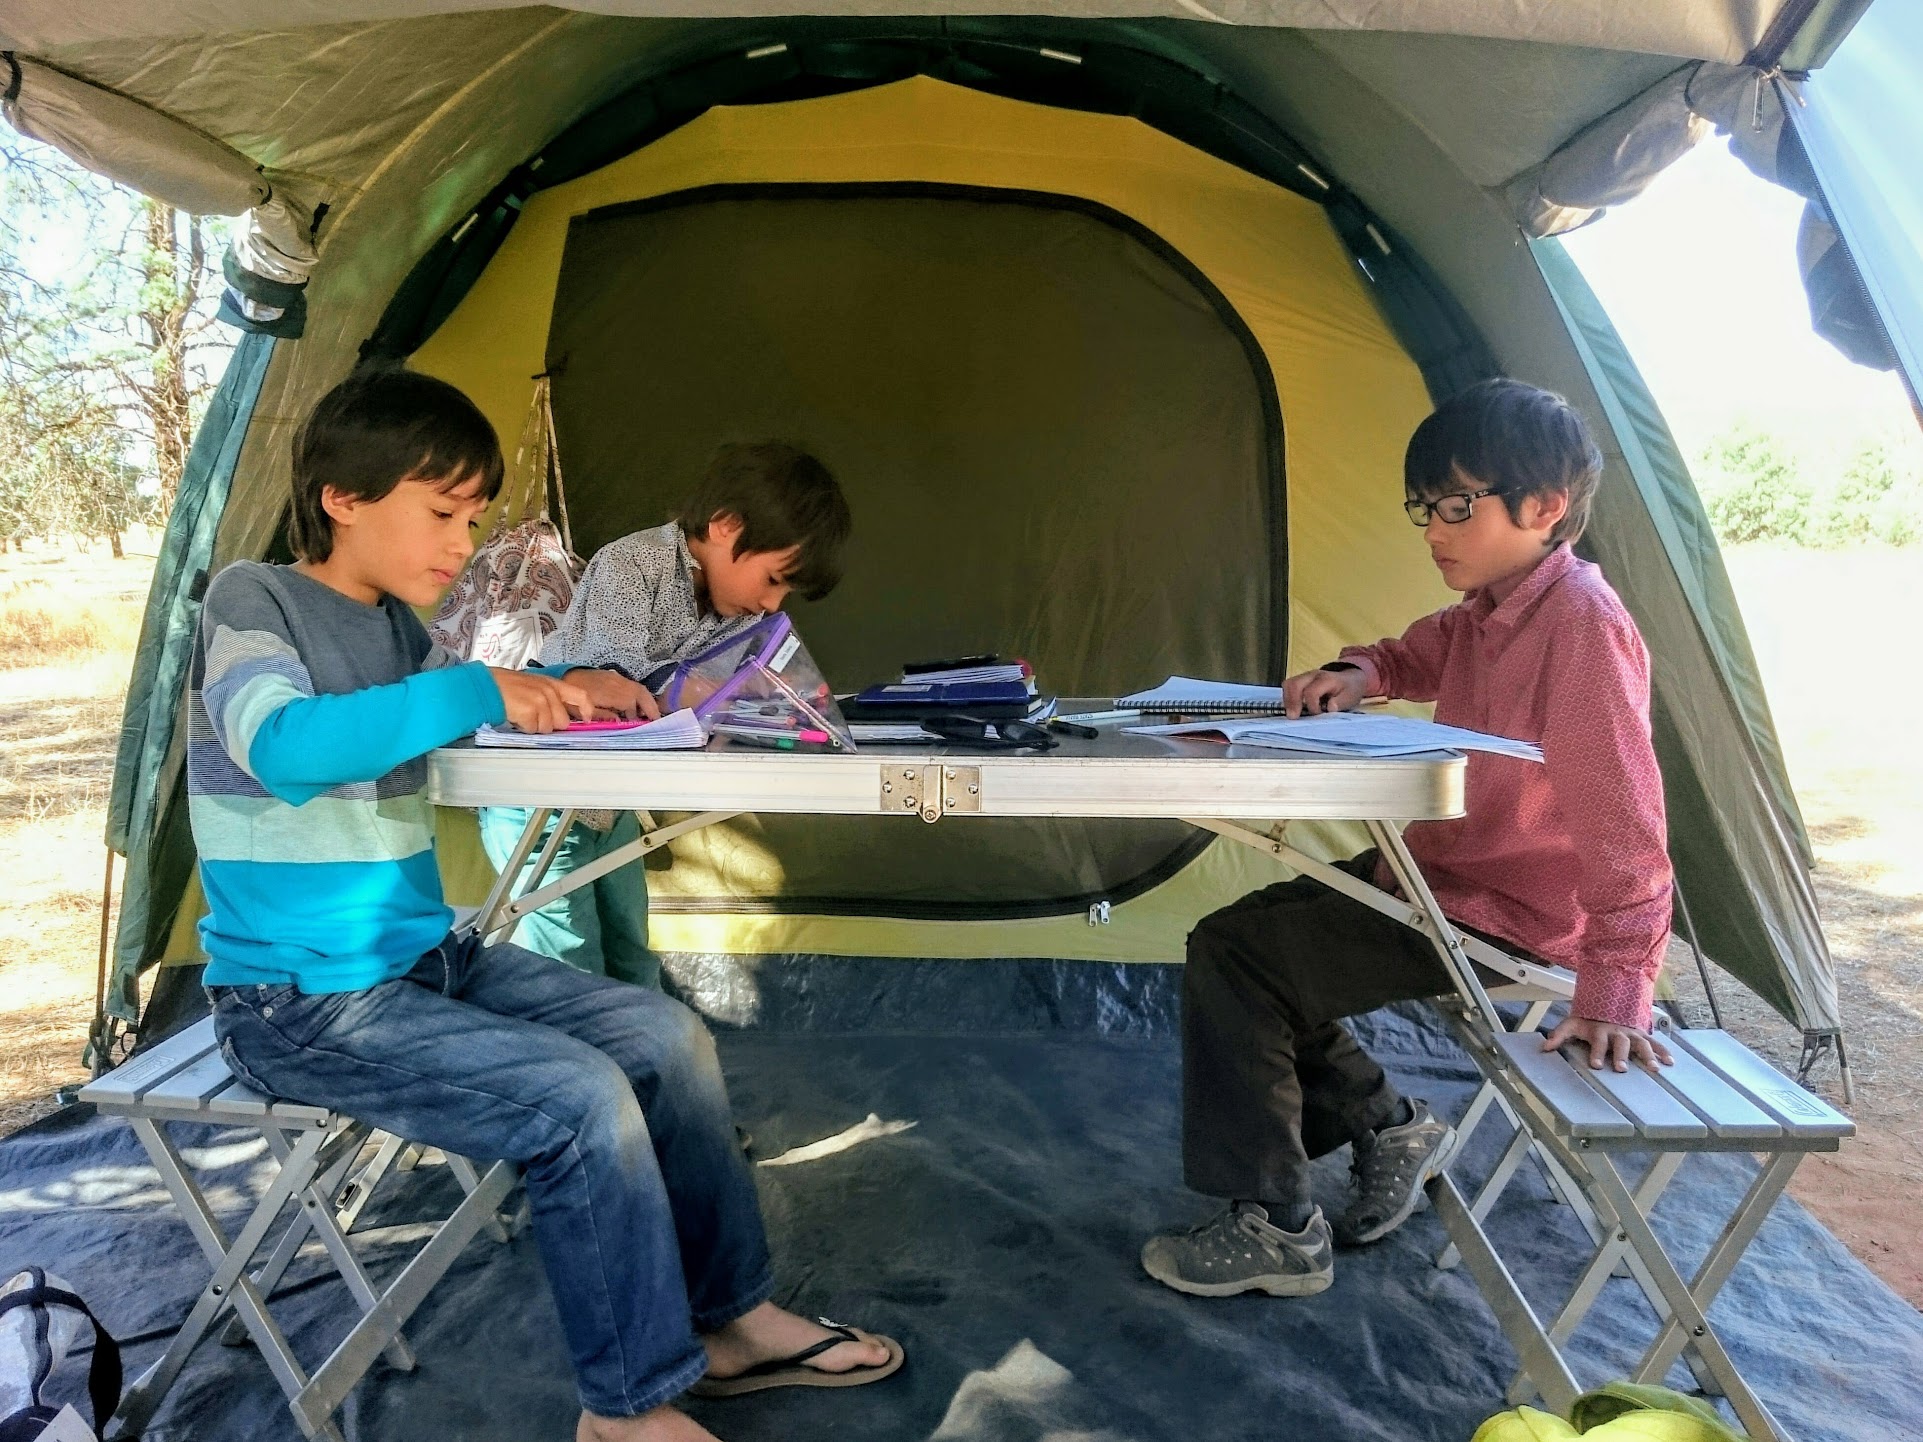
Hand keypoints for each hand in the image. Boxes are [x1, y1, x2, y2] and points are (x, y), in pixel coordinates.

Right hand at [489, 668, 591, 733]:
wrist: (486, 686)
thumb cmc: (506, 687)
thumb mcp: (534, 685)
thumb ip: (550, 697)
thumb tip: (561, 717)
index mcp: (552, 684)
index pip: (581, 696)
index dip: (586, 710)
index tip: (586, 719)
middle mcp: (549, 692)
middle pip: (563, 721)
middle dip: (550, 724)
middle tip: (534, 716)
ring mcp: (540, 701)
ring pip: (547, 728)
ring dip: (534, 726)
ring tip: (521, 713)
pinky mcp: (530, 711)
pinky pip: (533, 730)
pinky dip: (523, 727)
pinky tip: (515, 716)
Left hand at [563, 668, 660, 720]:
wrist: (564, 678)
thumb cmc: (571, 698)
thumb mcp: (581, 711)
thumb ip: (603, 716)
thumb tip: (620, 721)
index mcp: (607, 692)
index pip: (630, 701)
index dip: (637, 714)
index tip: (641, 725)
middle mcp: (615, 683)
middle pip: (640, 692)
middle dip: (650, 706)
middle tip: (656, 719)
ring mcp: (616, 678)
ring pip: (638, 688)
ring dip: (646, 701)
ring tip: (649, 715)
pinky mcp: (614, 677)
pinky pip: (632, 686)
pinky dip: (638, 696)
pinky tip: (636, 707)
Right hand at [1284, 666, 1366, 717]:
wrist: (1350, 678)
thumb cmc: (1349, 690)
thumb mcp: (1351, 697)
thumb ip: (1341, 702)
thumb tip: (1330, 708)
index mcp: (1326, 679)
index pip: (1311, 692)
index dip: (1312, 706)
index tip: (1318, 715)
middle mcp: (1313, 675)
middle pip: (1294, 684)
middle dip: (1292, 702)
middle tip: (1293, 718)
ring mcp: (1305, 676)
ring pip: (1288, 684)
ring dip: (1287, 700)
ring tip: (1291, 714)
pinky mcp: (1301, 680)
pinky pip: (1289, 686)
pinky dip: (1288, 698)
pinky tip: (1293, 709)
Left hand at [1542, 1015, 1672, 1072]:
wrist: (1607, 1005)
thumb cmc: (1588, 1021)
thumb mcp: (1572, 1024)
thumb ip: (1559, 1035)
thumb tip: (1544, 1047)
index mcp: (1599, 1030)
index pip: (1598, 1042)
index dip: (1596, 1053)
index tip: (1596, 1065)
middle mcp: (1617, 1032)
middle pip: (1620, 1043)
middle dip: (1621, 1056)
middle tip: (1622, 1069)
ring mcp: (1631, 1033)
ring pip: (1641, 1044)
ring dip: (1648, 1056)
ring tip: (1654, 1069)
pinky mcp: (1642, 1035)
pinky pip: (1655, 1043)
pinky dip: (1663, 1051)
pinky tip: (1670, 1062)